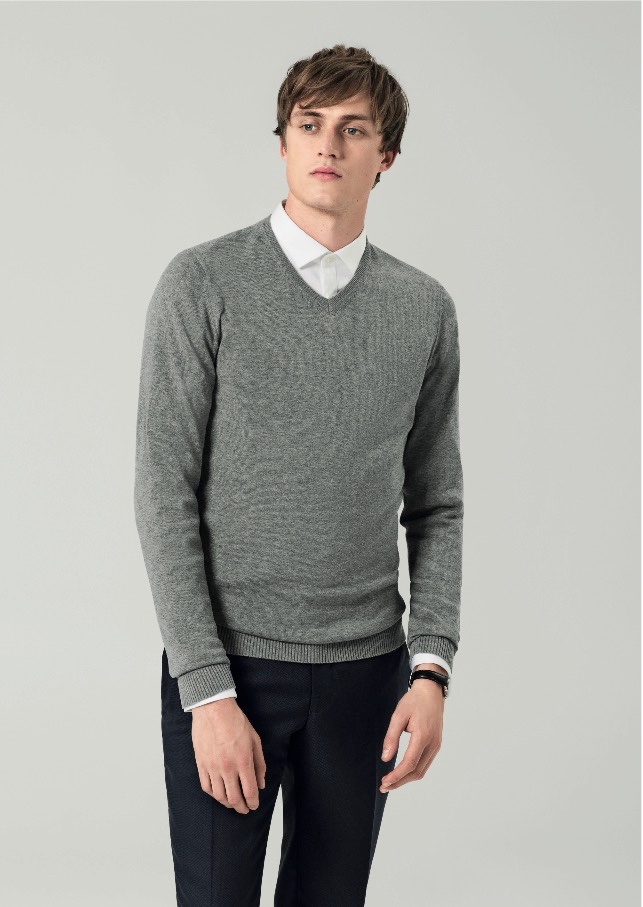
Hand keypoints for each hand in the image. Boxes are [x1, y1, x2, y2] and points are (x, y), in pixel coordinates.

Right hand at [191, 698, 266, 813]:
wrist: (213, 709)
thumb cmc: (236, 722)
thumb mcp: (255, 740)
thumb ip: (259, 764)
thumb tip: (261, 783)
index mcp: (243, 761)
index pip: (249, 791)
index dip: (253, 802)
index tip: (254, 806)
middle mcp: (227, 768)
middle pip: (234, 798)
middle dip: (241, 807)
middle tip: (245, 810)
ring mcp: (212, 767)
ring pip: (219, 796)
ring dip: (227, 804)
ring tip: (232, 804)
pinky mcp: (201, 764)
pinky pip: (206, 786)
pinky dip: (213, 795)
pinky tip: (218, 794)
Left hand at [379, 679, 444, 791]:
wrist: (431, 691)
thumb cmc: (414, 701)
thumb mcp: (398, 715)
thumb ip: (391, 737)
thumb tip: (386, 758)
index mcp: (423, 736)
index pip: (410, 763)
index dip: (396, 776)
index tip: (384, 782)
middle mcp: (432, 744)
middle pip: (417, 772)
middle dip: (400, 782)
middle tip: (384, 786)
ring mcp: (436, 745)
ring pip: (422, 770)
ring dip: (406, 779)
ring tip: (391, 782)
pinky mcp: (436, 745)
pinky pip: (425, 764)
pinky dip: (413, 771)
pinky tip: (402, 772)